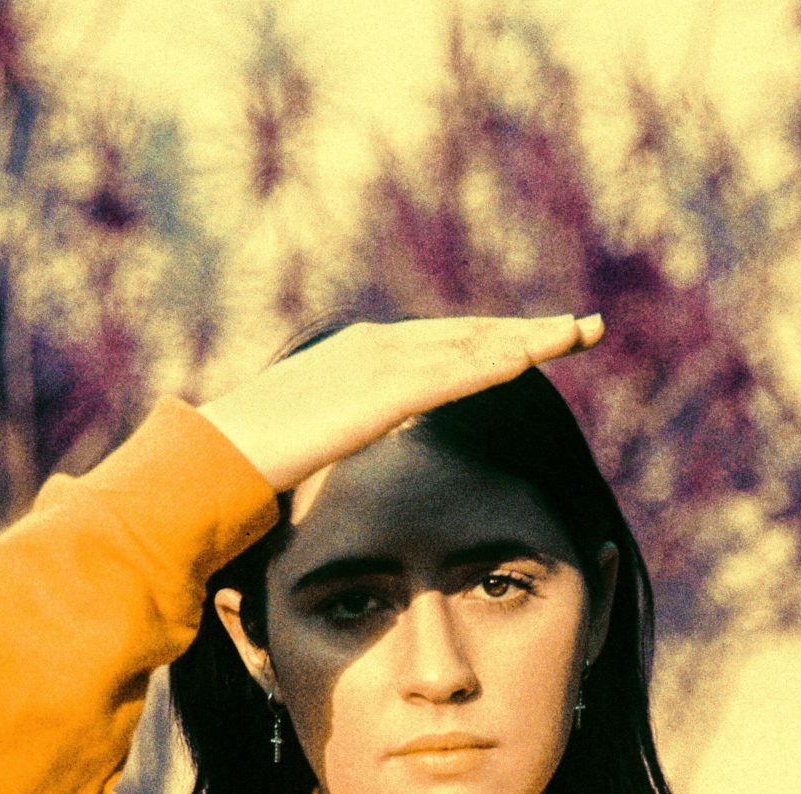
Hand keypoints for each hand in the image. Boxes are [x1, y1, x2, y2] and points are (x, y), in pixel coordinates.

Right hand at [196, 313, 603, 493]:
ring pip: (472, 346)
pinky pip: (454, 374)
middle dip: (531, 330)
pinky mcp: (381, 393)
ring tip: (580, 333)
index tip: (543, 340)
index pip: (447, 342)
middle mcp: (376, 346)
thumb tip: (354, 440)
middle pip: (471, 333)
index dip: (498, 339)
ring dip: (531, 338)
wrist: (215, 459)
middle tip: (586, 327)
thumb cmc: (253, 458)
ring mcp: (379, 365)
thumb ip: (344, 426)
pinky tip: (536, 356)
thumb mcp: (313, 435)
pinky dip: (498, 361)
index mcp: (363, 354)